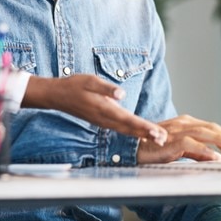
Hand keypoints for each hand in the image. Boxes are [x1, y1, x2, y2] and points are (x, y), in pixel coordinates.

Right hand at [23, 74, 167, 144]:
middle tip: (163, 139)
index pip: (127, 119)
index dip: (143, 126)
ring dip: (141, 134)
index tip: (156, 132)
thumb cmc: (74, 85)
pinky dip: (132, 132)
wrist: (57, 95)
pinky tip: (141, 134)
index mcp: (103, 108)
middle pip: (129, 128)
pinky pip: (120, 129)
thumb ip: (106, 88)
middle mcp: (104, 118)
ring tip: (157, 139)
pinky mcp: (102, 121)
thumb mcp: (89, 80)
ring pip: (125, 130)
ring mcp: (102, 121)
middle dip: (147, 134)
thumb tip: (121, 94)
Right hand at [135, 115, 220, 164]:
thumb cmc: (153, 148)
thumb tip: (215, 157)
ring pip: (204, 133)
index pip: (211, 127)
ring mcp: (177, 131)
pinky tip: (216, 157)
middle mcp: (183, 124)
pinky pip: (192, 145)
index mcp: (185, 124)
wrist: (132, 149)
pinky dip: (205, 151)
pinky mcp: (171, 141)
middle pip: (211, 128)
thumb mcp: (179, 149)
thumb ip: (196, 152)